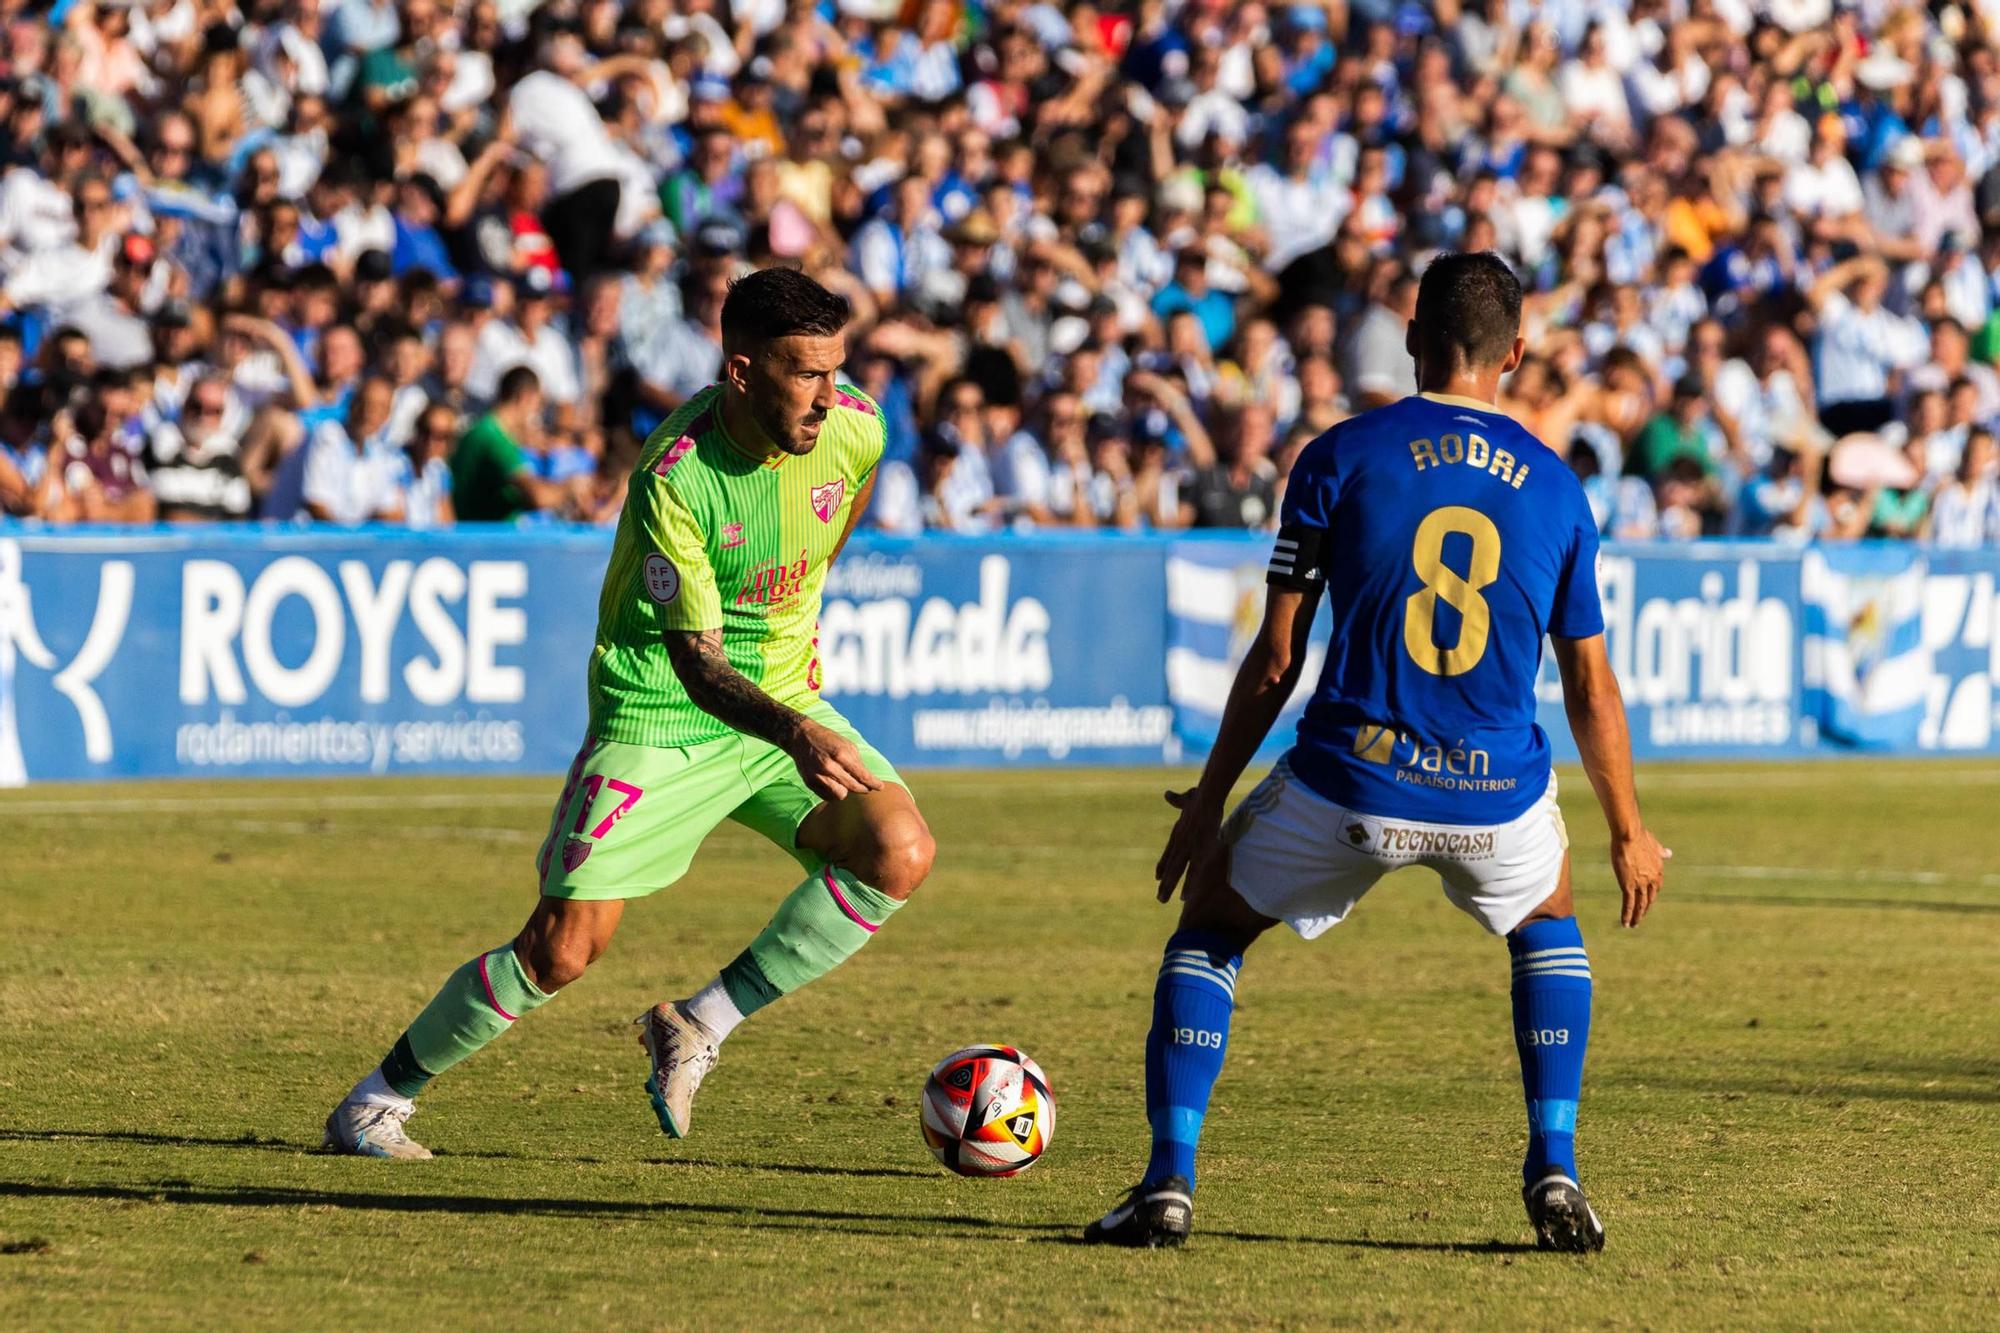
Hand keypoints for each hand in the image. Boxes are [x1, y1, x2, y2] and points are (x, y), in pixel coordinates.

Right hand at [788, 720, 883, 801]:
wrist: (801, 737)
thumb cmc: (828, 739)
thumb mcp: (846, 745)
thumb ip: (857, 762)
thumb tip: (868, 778)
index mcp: (841, 754)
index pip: (862, 775)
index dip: (873, 783)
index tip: (880, 787)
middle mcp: (829, 767)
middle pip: (853, 787)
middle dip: (863, 788)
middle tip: (867, 788)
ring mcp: (818, 776)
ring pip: (840, 795)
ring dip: (846, 791)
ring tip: (846, 782)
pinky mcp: (810, 782)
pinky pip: (827, 796)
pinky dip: (834, 792)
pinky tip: (834, 783)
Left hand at [1155, 786, 1223, 903]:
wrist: (1206, 797)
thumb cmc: (1199, 797)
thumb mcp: (1184, 798)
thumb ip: (1176, 800)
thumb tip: (1167, 793)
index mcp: (1178, 834)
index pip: (1168, 853)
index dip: (1162, 865)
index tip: (1157, 877)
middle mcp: (1180, 843)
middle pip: (1171, 866)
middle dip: (1165, 882)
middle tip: (1159, 898)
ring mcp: (1188, 848)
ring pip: (1178, 871)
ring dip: (1172, 886)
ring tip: (1166, 901)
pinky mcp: (1199, 850)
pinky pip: (1194, 871)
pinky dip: (1189, 884)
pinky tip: (1186, 895)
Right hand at [1610, 827, 1670, 927]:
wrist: (1630, 834)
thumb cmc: (1639, 836)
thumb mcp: (1654, 844)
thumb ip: (1661, 852)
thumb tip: (1669, 853)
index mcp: (1658, 870)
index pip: (1655, 888)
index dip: (1650, 895)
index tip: (1646, 900)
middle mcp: (1652, 879)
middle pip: (1649, 899)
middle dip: (1645, 909)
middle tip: (1640, 917)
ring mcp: (1640, 884)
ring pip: (1640, 905)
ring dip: (1637, 916)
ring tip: (1633, 925)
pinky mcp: (1628, 885)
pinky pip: (1628, 904)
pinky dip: (1627, 915)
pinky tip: (1624, 923)